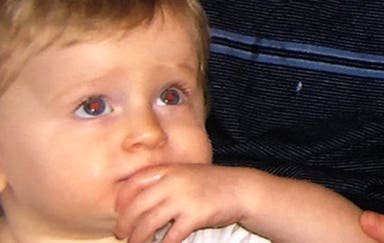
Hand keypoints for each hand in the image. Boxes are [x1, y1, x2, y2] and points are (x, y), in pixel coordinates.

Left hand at [115, 164, 246, 242]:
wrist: (242, 189)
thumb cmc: (211, 184)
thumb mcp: (186, 174)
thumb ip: (164, 182)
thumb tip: (137, 201)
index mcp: (169, 170)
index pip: (134, 183)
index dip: (122, 200)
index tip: (118, 212)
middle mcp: (173, 182)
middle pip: (137, 206)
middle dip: (126, 224)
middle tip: (122, 234)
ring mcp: (184, 199)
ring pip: (149, 223)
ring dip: (139, 238)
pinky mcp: (195, 215)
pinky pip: (171, 236)